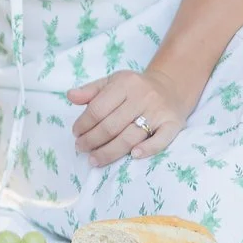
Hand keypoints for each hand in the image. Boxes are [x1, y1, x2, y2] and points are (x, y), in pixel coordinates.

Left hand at [67, 64, 200, 167]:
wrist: (171, 87)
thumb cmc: (135, 88)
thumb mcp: (112, 82)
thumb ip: (90, 90)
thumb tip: (70, 96)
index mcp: (125, 84)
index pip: (98, 108)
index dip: (83, 124)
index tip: (76, 134)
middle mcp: (142, 97)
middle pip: (111, 126)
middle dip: (92, 140)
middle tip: (81, 149)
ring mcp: (158, 111)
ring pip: (130, 137)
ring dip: (109, 151)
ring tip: (94, 159)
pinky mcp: (173, 124)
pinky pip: (161, 140)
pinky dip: (148, 149)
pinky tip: (133, 156)